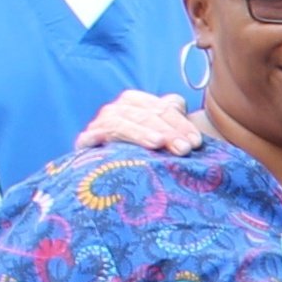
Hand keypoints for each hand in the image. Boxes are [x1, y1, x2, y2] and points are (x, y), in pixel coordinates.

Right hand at [78, 90, 206, 155]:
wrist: (109, 179)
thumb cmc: (146, 157)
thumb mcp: (164, 138)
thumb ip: (175, 121)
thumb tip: (182, 111)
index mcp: (138, 103)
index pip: (163, 106)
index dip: (181, 123)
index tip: (196, 142)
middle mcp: (118, 109)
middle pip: (145, 114)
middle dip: (167, 130)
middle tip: (185, 148)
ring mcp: (100, 124)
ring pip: (122, 121)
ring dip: (142, 132)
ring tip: (159, 144)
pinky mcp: (86, 140)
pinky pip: (97, 134)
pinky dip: (110, 136)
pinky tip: (122, 144)